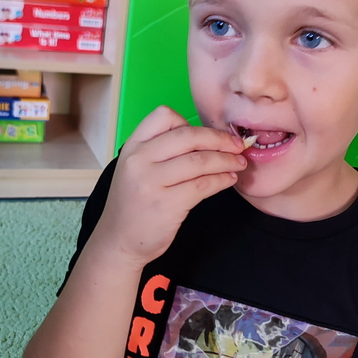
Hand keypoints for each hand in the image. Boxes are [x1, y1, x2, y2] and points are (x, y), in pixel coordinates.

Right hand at [94, 106, 246, 266]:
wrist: (119, 241)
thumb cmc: (134, 204)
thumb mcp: (135, 169)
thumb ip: (160, 151)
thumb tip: (206, 139)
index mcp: (132, 146)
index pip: (164, 116)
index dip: (191, 123)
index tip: (208, 135)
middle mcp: (139, 160)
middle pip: (189, 136)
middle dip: (220, 139)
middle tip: (238, 145)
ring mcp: (152, 182)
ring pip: (200, 161)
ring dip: (226, 160)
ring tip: (239, 163)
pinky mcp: (168, 204)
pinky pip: (203, 185)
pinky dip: (221, 180)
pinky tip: (228, 179)